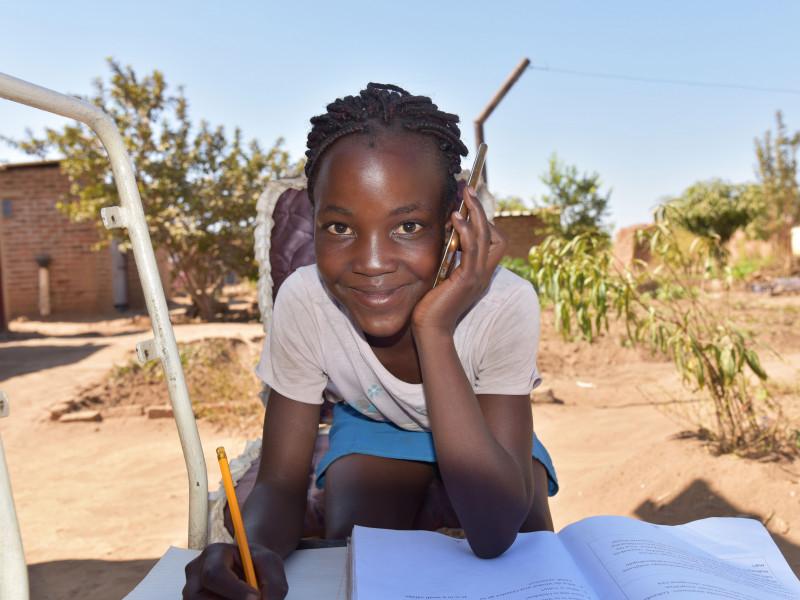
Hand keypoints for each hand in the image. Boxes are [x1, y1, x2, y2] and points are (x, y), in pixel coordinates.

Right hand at [182, 542, 287, 598]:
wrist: (248, 568)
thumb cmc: (257, 563)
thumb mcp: (270, 565)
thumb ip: (273, 585)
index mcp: (213, 554)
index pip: (215, 574)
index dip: (234, 590)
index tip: (256, 598)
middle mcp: (195, 574)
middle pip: (198, 598)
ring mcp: (190, 593)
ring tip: (248, 598)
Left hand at [412, 186, 506, 334]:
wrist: (429, 329)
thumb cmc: (431, 304)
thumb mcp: (442, 275)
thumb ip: (448, 258)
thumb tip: (443, 234)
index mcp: (480, 272)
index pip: (494, 241)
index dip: (484, 221)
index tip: (467, 205)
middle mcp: (484, 273)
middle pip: (495, 234)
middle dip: (481, 209)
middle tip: (468, 189)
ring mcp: (478, 276)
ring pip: (487, 237)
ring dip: (476, 213)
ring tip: (465, 195)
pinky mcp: (467, 279)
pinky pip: (473, 249)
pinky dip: (467, 230)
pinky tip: (455, 218)